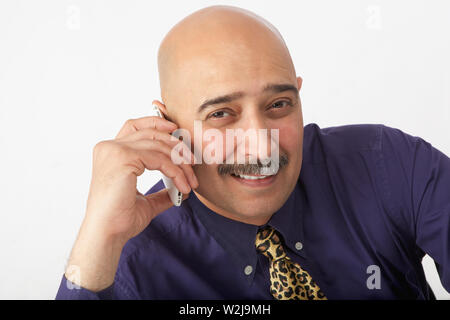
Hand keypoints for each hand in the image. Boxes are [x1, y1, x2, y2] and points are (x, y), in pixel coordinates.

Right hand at [65, 102, 197, 290]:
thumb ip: (160, 192)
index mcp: (110, 153)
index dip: (156, 123)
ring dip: (180, 163)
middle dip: (176, 145)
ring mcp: (115, 150)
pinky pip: (160, 158)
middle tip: (193, 161)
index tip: (176, 130)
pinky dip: (176, 171)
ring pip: (159, 146)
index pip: (135, 126)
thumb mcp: (145, 201)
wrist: (108, 234)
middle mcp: (109, 147)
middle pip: (151, 133)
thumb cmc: (120, 219)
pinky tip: (183, 186)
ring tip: (191, 181)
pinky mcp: (123, 158)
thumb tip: (179, 189)